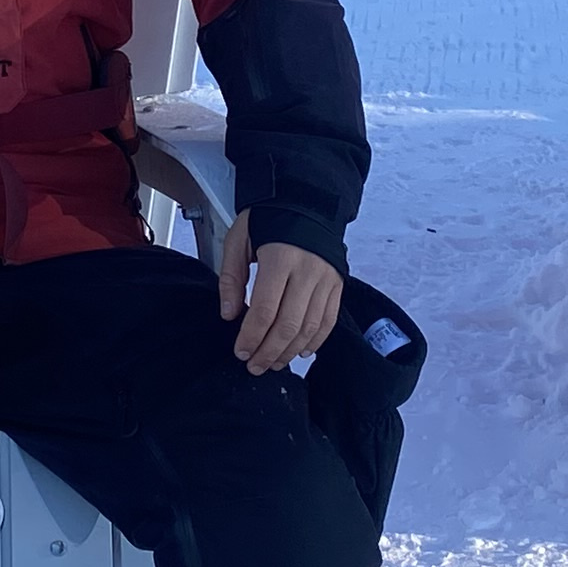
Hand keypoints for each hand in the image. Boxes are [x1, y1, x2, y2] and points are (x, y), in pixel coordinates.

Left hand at [217, 212, 343, 374]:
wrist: (307, 200)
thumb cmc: (268, 218)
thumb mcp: (238, 239)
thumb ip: (231, 277)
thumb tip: (230, 315)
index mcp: (279, 257)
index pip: (264, 309)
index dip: (251, 336)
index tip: (240, 350)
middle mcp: (307, 271)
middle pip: (289, 324)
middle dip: (269, 351)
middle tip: (254, 366)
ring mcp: (326, 279)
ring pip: (310, 327)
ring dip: (290, 351)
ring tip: (273, 363)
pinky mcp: (337, 285)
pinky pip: (328, 321)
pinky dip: (315, 341)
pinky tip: (299, 351)